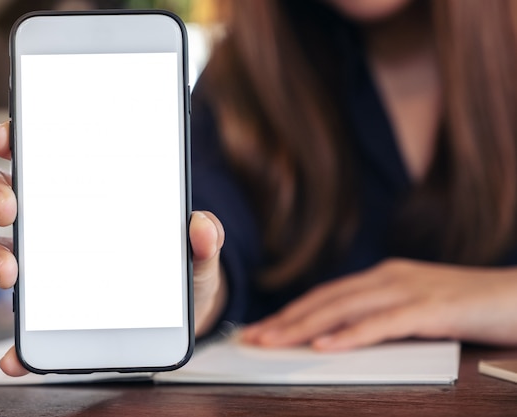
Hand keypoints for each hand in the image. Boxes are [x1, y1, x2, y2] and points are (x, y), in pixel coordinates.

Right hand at [0, 122, 226, 375]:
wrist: (176, 319)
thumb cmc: (175, 270)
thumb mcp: (194, 252)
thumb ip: (204, 239)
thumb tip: (202, 226)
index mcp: (81, 198)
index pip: (37, 157)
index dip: (13, 139)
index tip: (11, 137)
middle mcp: (49, 226)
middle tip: (10, 208)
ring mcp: (40, 269)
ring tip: (11, 275)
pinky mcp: (44, 316)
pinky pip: (18, 328)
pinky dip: (14, 343)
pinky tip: (16, 356)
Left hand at [241, 258, 516, 350]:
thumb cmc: (468, 307)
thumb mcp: (416, 309)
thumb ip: (382, 317)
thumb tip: (341, 338)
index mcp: (382, 277)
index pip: (325, 296)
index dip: (290, 312)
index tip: (262, 328)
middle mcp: (389, 277)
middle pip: (326, 300)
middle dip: (285, 320)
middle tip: (252, 337)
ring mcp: (409, 290)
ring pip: (344, 309)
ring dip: (305, 327)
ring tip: (273, 342)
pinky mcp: (432, 308)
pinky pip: (383, 324)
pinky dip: (351, 335)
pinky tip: (326, 347)